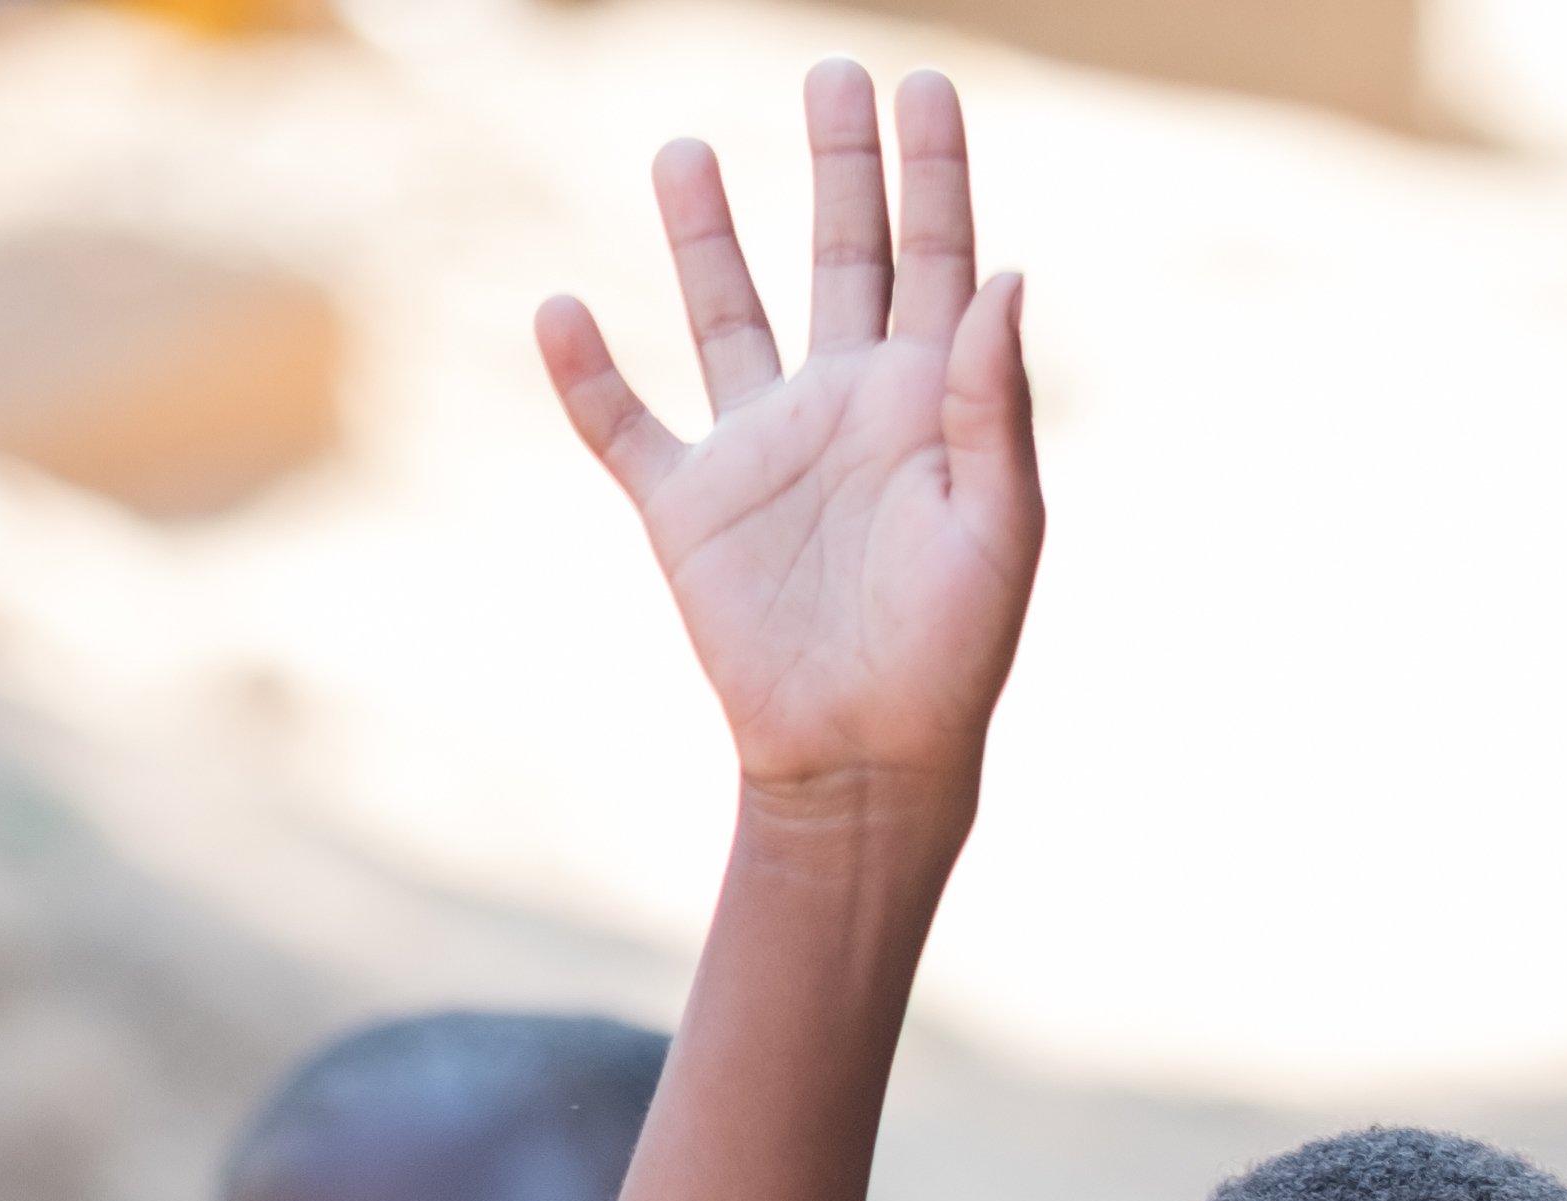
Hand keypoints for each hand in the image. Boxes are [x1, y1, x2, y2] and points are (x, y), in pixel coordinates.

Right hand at [540, 65, 1038, 826]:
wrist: (864, 759)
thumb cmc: (953, 652)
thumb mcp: (997, 525)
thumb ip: (991, 400)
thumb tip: (1005, 273)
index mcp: (924, 399)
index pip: (934, 257)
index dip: (931, 171)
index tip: (923, 84)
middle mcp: (840, 404)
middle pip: (837, 255)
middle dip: (837, 166)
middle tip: (831, 75)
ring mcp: (759, 450)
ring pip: (724, 314)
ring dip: (705, 238)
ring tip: (683, 151)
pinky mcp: (688, 510)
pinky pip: (623, 427)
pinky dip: (588, 375)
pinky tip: (562, 312)